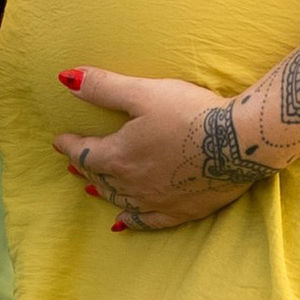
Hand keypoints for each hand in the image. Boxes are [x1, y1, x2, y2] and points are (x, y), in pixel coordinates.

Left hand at [53, 67, 264, 231]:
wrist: (239, 142)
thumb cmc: (190, 113)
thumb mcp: (143, 92)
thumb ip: (103, 88)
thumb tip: (66, 78)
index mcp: (119, 156)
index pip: (84, 153)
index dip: (69, 146)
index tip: (59, 141)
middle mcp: (132, 184)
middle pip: (100, 178)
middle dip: (86, 168)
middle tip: (76, 163)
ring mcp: (156, 201)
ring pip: (120, 199)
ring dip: (103, 192)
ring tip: (93, 189)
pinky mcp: (181, 211)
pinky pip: (148, 221)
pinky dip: (131, 220)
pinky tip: (124, 221)